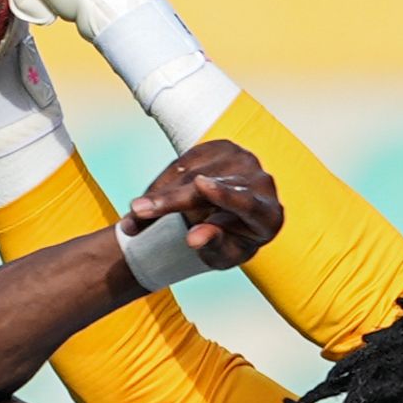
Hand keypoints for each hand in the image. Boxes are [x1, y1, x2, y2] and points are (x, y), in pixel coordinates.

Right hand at [124, 140, 283, 275]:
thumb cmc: (229, 243)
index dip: (223, 194)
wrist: (230, 221)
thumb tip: (193, 239)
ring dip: (158, 194)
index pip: (245, 203)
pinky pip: (184, 162)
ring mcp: (243, 160)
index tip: (199, 185)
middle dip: (169, 200)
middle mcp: (261, 182)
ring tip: (134, 218)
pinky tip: (151, 200)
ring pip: (190, 173)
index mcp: (269, 215)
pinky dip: (163, 183)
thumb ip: (213, 245)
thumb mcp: (222, 255)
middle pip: (209, 187)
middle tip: (136, 212)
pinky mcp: (222, 148)